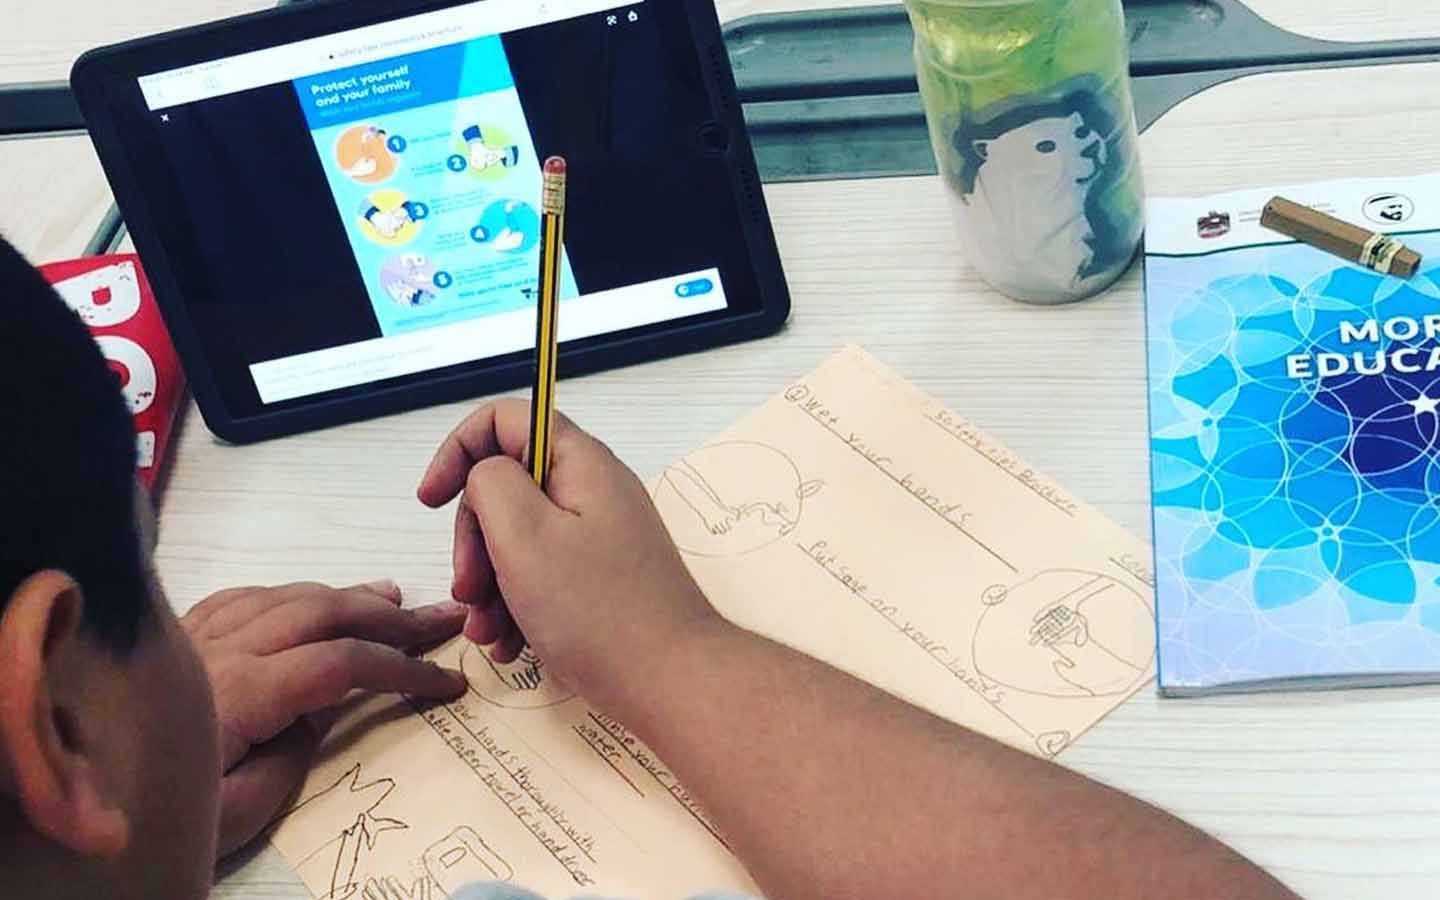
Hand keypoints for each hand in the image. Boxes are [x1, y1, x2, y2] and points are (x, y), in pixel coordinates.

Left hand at [181, 580, 467, 858]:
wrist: (81, 789)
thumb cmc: (161, 815)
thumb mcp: (238, 812)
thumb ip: (291, 755)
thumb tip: (325, 709)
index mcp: (244, 692)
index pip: (343, 663)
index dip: (402, 669)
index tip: (446, 683)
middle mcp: (224, 649)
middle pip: (323, 611)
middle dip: (392, 614)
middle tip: (443, 618)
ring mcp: (198, 637)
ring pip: (287, 595)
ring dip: (348, 594)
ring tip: (394, 595)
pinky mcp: (180, 639)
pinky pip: (244, 596)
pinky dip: (291, 592)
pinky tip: (311, 597)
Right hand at [417, 399, 724, 712]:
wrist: (671, 683)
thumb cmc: (599, 612)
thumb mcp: (524, 536)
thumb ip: (491, 484)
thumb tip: (483, 473)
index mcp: (580, 464)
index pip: (507, 419)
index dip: (459, 450)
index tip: (431, 500)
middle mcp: (593, 491)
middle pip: (507, 488)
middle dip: (474, 540)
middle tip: (468, 590)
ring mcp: (599, 536)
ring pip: (520, 540)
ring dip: (491, 584)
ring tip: (487, 632)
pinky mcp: (602, 578)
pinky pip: (544, 576)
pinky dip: (518, 607)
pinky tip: (509, 646)